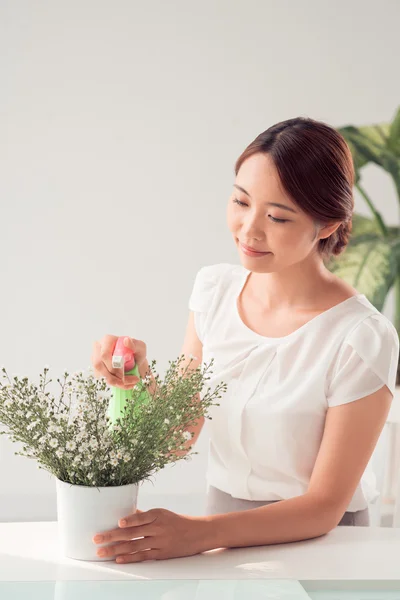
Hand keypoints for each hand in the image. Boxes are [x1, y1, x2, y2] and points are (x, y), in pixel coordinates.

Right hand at [91, 334, 146, 389]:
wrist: (135, 361)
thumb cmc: (137, 352)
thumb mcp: (140, 347)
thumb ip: (135, 344)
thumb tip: (126, 340)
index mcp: (108, 340)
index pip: (104, 354)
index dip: (112, 367)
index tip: (123, 375)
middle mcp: (99, 348)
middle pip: (98, 365)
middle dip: (112, 377)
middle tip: (125, 381)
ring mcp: (96, 358)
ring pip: (99, 373)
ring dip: (114, 382)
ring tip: (128, 384)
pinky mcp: (97, 368)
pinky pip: (102, 378)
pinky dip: (114, 384)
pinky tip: (124, 384)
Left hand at [92, 508, 211, 561]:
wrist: (197, 534)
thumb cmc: (176, 521)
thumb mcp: (162, 513)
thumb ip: (144, 515)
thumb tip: (126, 514)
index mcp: (158, 514)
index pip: (142, 517)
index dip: (130, 520)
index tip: (118, 522)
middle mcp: (158, 528)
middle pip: (132, 533)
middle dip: (112, 536)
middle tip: (96, 539)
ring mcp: (160, 542)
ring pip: (134, 546)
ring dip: (116, 550)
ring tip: (101, 551)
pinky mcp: (161, 554)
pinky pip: (143, 556)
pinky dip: (130, 558)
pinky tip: (118, 559)